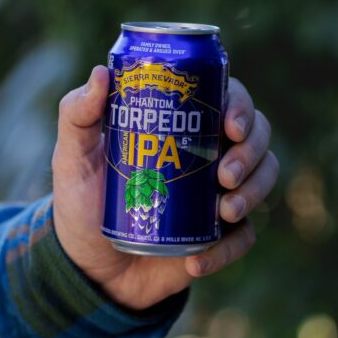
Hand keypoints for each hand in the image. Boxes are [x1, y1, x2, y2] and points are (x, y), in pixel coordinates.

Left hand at [52, 66, 278, 310]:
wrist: (89, 264)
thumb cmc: (83, 202)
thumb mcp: (73, 157)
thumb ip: (77, 114)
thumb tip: (102, 72)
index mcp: (184, 127)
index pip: (227, 100)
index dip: (241, 106)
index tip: (229, 124)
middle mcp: (209, 156)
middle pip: (257, 138)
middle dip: (252, 153)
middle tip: (225, 174)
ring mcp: (218, 196)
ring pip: (263, 180)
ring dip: (253, 193)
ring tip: (225, 212)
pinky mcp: (219, 236)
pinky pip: (243, 239)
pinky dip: (227, 249)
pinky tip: (196, 260)